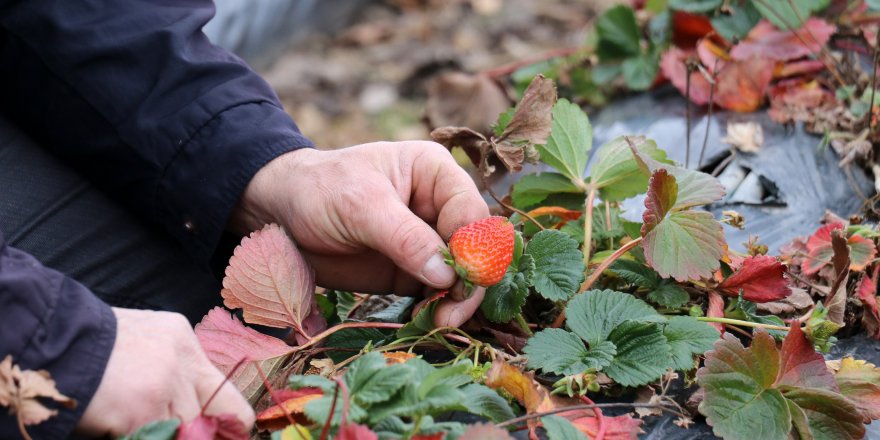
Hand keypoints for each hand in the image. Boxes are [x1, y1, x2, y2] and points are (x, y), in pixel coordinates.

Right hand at [76, 308, 254, 436]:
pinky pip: (153, 439)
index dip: (224, 424)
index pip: (228, 395)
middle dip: (202, 434)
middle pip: (216, 416)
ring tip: (130, 420)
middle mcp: (182, 360)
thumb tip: (196, 417)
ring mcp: (165, 384)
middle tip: (178, 432)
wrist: (50, 341)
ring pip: (184, 431)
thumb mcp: (145, 345)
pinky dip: (134, 437)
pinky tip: (114, 425)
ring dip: (160, 433)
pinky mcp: (143, 408)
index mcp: (184, 342)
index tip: (215, 435)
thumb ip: (175, 373)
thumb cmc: (90, 348)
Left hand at [232, 141, 490, 326]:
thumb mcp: (361, 206)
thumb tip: (447, 276)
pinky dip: (437, 309)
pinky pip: (437, 294)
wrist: (279, 212)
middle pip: (475, 249)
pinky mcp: (411, 271)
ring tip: (439, 322)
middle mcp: (439, 206)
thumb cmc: (319, 190)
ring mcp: (427, 241)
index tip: (463, 279)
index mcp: (435, 174)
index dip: (475, 247)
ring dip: (456, 301)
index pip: (471, 212)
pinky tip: (426, 322)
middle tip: (452, 313)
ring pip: (461, 276)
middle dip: (470, 281)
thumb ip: (404, 238)